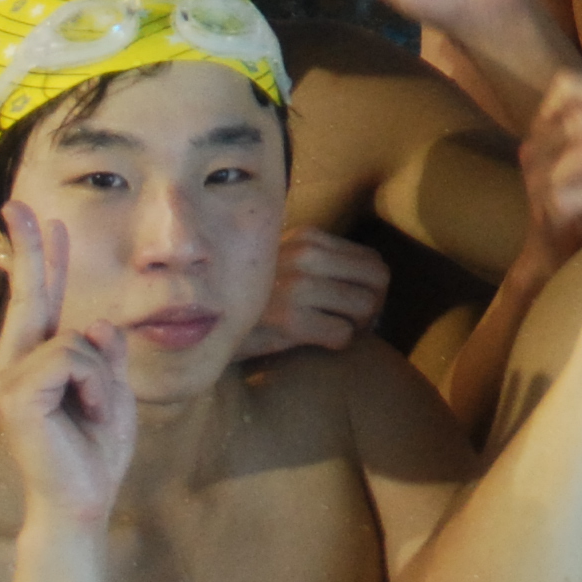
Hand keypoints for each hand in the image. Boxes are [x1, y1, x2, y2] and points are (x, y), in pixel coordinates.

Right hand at [0, 201, 138, 527]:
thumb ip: (104, 350)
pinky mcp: (13, 394)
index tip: (41, 218)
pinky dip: (97, 384)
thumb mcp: (112, 386)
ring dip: (104, 375)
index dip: (43, 259)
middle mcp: (7, 366)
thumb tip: (97, 322)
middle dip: (31, 249)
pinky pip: (74, 357)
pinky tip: (88, 413)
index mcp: (30, 363)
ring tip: (94, 411)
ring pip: (77, 338)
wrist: (84, 498)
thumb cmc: (95, 447)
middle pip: (29, 295)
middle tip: (21, 205)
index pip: (38, 301)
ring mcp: (5, 379)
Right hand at [238, 225, 393, 357]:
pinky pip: (341, 334)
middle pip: (378, 279)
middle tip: (356, 323)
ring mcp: (297, 285)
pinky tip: (321, 343)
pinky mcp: (289, 319)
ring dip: (358, 326)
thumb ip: (321, 263)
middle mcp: (305, 255)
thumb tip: (373, 280)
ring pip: (364, 306)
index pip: (372, 260)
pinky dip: (339, 343)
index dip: (375, 288)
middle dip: (375, 305)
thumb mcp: (285, 263)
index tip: (358, 306)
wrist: (204, 320)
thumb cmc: (252, 296)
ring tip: (339, 332)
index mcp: (308, 238)